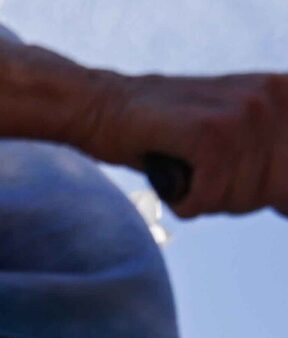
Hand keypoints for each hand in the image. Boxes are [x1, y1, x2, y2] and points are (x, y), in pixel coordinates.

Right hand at [79, 71, 287, 217]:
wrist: (105, 107)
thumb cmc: (166, 133)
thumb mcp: (232, 136)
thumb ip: (269, 157)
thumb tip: (287, 205)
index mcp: (285, 95)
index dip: (280, 193)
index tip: (257, 197)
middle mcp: (274, 97)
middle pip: (279, 188)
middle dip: (240, 198)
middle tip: (206, 181)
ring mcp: (245, 111)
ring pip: (244, 195)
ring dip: (209, 200)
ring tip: (187, 175)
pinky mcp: (211, 131)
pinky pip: (211, 195)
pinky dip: (187, 202)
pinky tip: (175, 184)